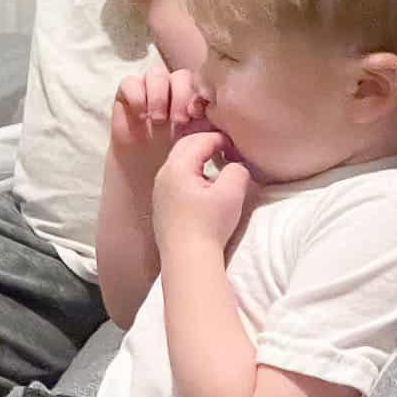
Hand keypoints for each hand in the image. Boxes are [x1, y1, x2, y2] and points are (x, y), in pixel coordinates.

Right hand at [111, 68, 210, 161]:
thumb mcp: (199, 142)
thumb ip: (215, 129)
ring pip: (156, 74)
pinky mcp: (128, 93)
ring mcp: (149, 89)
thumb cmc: (174, 154)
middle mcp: (173, 89)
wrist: (144, 167)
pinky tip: (140, 116)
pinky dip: (136, 96)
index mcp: (194, 98)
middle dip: (181, 96)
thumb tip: (232, 121)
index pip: (200, 81)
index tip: (198, 115)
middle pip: (181, 75)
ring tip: (157, 119)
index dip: (199, 94)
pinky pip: (130, 82)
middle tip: (179, 121)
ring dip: (159, 96)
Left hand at [153, 131, 250, 257]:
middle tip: (227, 149)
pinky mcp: (161, 204)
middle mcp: (163, 174)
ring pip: (178, 162)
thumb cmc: (209, 225)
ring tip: (217, 164)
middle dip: (206, 143)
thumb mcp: (231, 194)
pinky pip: (175, 178)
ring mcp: (159, 189)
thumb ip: (237, 171)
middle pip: (184, 147)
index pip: (199, 140)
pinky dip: (190, 173)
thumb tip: (236, 165)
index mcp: (177, 166)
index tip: (237, 146)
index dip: (220, 138)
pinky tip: (203, 186)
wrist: (186, 258)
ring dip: (197, 158)